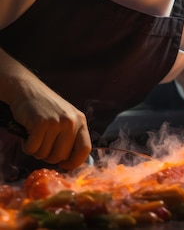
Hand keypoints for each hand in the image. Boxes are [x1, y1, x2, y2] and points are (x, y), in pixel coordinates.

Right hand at [0, 49, 90, 169]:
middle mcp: (72, 122)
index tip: (65, 165)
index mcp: (81, 122)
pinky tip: (28, 134)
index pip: (85, 149)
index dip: (74, 162)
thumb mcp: (66, 118)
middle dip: (49, 157)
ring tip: (35, 137)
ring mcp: (56, 122)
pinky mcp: (40, 124)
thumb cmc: (45, 108)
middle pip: (62, 156)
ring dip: (36, 151)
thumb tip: (71, 162)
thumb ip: (71, 136)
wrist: (27, 90)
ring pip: (45, 154)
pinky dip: (27, 146)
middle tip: (42, 147)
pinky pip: (32, 149)